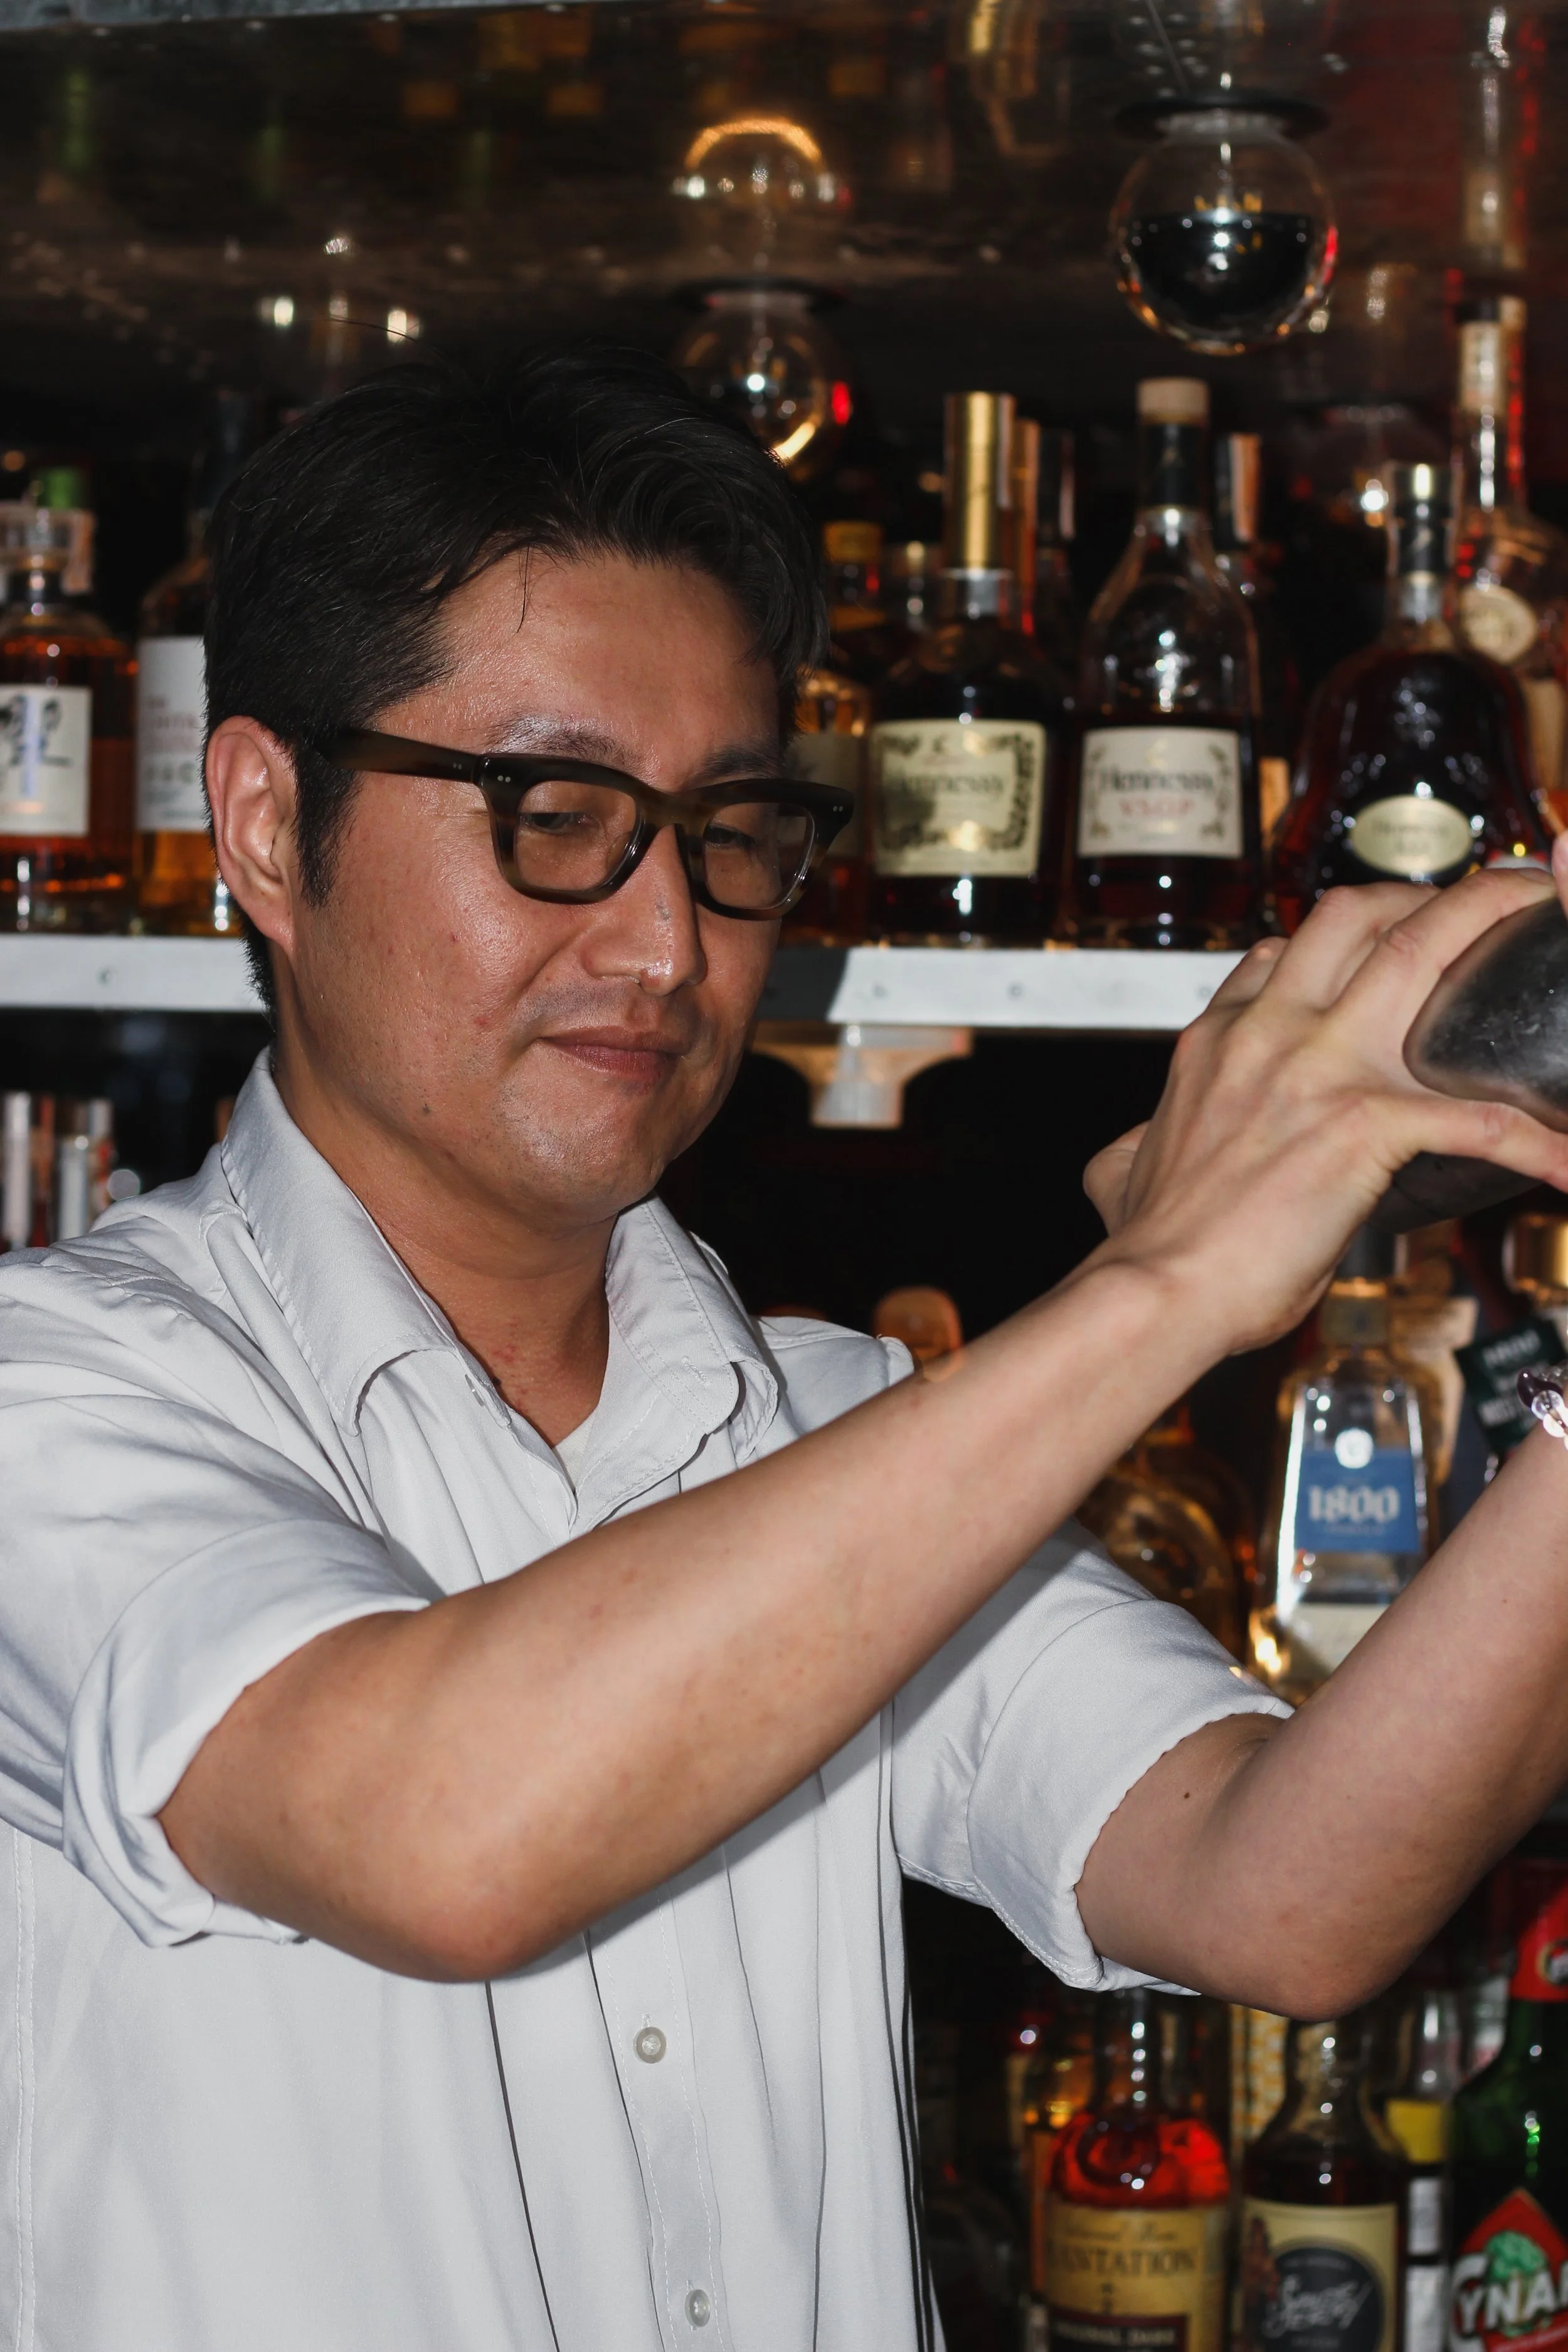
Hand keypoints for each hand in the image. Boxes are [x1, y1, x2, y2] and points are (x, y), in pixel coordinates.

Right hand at [1084, 871, 1567, 1354]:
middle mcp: (1271, 1033)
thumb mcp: (1118, 1173)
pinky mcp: (1364, 1126)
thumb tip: (1123, 1162)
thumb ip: (1129, 1151)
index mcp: (1219, 1041)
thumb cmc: (1151, 1246)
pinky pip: (1479, 1117)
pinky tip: (1566, 1159)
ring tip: (1544, 917)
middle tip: (1490, 900)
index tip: (1383, 946)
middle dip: (1433, 892)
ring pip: (1421, 953)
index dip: (1342, 937)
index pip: (1284, 951)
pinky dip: (1537, 1139)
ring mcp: (1318, 1069)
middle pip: (1358, 914)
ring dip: (1494, 923)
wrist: (1157, 1288)